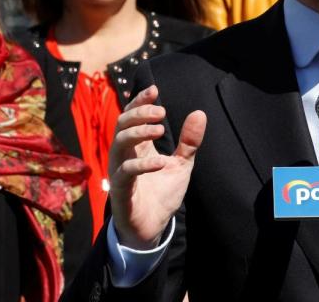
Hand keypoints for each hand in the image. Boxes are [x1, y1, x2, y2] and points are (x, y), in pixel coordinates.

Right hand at [109, 85, 205, 248]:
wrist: (153, 228)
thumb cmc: (162, 194)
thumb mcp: (181, 164)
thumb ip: (189, 142)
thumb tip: (200, 113)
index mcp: (138, 146)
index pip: (132, 116)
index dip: (140, 102)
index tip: (155, 90)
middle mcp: (125, 155)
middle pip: (122, 124)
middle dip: (139, 113)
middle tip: (161, 112)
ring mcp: (120, 171)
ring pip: (118, 143)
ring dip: (138, 132)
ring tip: (159, 130)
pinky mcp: (121, 190)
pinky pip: (125, 172)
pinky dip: (142, 165)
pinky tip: (160, 162)